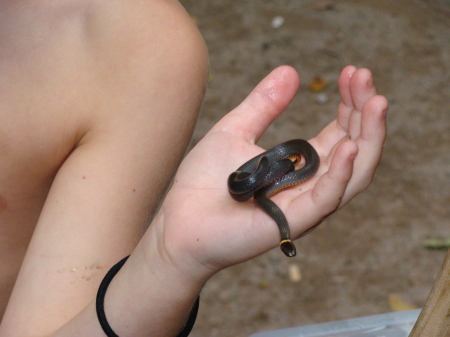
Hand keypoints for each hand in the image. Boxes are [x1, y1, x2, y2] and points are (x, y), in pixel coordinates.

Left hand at [150, 65, 387, 277]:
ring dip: (368, 138)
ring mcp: (303, 204)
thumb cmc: (205, 182)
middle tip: (365, 77)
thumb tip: (291, 71)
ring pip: (353, 174)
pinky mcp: (291, 222)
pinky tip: (348, 144)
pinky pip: (325, 199)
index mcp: (300, 164)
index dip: (349, 102)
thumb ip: (264, 105)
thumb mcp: (235, 131)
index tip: (351, 72)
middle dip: (365, 113)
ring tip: (376, 102)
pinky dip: (341, 174)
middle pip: (353, 148)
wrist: (180, 222)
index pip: (339, 131)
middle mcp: (310, 184)